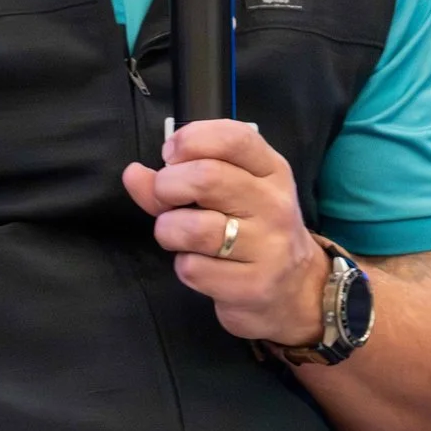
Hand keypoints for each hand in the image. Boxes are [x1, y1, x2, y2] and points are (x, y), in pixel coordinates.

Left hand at [122, 120, 327, 347]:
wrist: (297, 292)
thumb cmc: (255, 233)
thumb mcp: (230, 196)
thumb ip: (179, 179)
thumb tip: (133, 173)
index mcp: (272, 171)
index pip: (233, 138)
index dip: (191, 140)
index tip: (171, 155)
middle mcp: (274, 204)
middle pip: (206, 178)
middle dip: (167, 187)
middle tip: (166, 200)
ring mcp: (268, 247)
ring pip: (193, 228)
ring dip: (169, 231)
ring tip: (178, 235)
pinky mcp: (253, 286)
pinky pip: (193, 269)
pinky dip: (185, 266)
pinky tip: (201, 266)